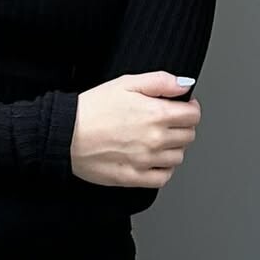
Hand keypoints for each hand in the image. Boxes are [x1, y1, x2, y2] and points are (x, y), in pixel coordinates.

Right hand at [71, 72, 200, 188]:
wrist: (66, 134)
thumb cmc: (93, 107)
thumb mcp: (127, 82)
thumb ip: (160, 81)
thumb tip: (185, 84)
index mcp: (156, 114)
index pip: (193, 115)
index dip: (190, 108)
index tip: (182, 106)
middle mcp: (155, 139)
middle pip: (188, 136)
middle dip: (182, 126)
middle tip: (168, 120)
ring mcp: (145, 161)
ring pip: (178, 157)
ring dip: (173, 147)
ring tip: (158, 138)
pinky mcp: (134, 178)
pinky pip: (163, 178)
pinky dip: (164, 169)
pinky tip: (153, 159)